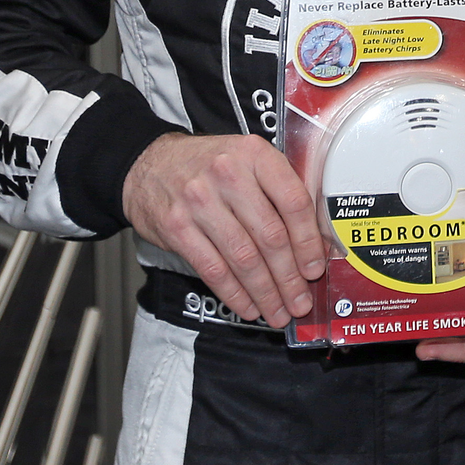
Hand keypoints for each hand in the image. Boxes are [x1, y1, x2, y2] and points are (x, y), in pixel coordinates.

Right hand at [122, 132, 324, 326]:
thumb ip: (278, 190)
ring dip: (265, 292)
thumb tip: (311, 241)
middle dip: (289, 277)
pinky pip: (213, 269)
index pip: (293, 202)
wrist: (150, 164)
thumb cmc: (207, 166)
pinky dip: (234, 293)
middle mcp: (228, 174)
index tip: (315, 267)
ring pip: (243, 258)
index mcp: (255, 155)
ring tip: (277, 310)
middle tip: (300, 300)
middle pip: (270, 236)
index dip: (309, 242)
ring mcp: (199, 201)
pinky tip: (248, 305)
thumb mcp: (247, 160)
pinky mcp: (177, 227)